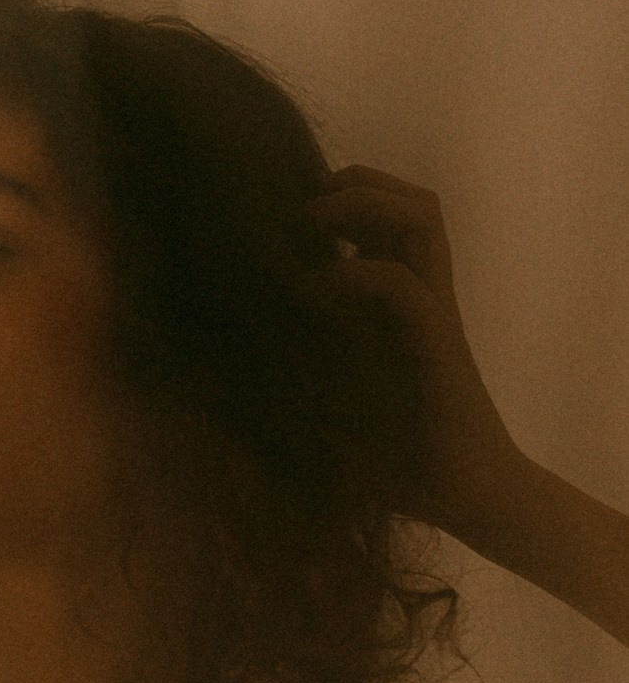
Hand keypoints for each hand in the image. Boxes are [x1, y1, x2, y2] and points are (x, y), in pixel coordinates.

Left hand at [302, 165, 527, 541]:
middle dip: (356, 183)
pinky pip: (403, 286)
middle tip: (300, 212)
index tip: (282, 217)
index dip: (341, 198)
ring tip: (312, 228)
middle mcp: (424, 296)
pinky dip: (356, 276)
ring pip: (422, 218)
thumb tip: (213, 372)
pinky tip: (317, 294)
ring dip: (363, 206)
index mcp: (402, 303)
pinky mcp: (439, 347)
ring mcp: (435, 315)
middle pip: (413, 201)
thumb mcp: (327, 405)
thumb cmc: (399, 459)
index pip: (387, 217)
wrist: (469, 499)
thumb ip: (292, 378)